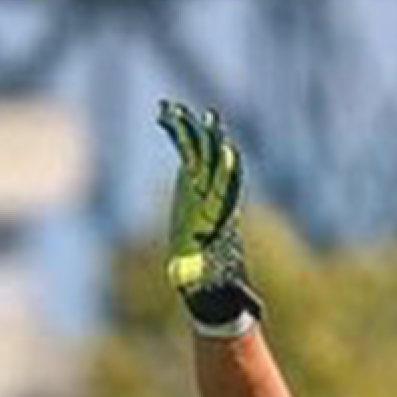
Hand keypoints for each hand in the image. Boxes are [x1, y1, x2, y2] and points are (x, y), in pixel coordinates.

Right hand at [156, 98, 261, 330]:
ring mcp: (204, 190)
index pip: (228, 192)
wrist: (211, 284)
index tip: (228, 154)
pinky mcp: (191, 188)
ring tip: (176, 108)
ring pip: (200, 155)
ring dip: (190, 131)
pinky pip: (186, 157)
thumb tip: (199, 287)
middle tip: (203, 118)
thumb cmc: (211, 287)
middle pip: (215, 166)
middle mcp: (216, 199)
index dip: (228, 173)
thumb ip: (205, 282)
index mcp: (222, 221)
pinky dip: (178, 139)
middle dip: (209, 143)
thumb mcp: (208, 285)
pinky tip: (167, 119)